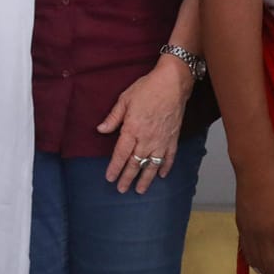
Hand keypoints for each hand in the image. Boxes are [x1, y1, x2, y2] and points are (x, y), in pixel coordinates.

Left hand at [100, 55, 193, 193]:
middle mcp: (147, 139)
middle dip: (127, 178)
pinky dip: (166, 167)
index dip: (115, 167)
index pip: (121, 154)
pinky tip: (162, 175)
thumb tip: (101, 130)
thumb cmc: (147, 88)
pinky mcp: (173, 138)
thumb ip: (113, 117)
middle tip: (121, 189)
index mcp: (132, 129)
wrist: (173, 83)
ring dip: (146, 179)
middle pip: (135, 163)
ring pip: (152, 165)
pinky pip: (169, 157)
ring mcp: (161, 140)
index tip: (110, 178)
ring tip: (140, 190)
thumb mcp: (125, 99)